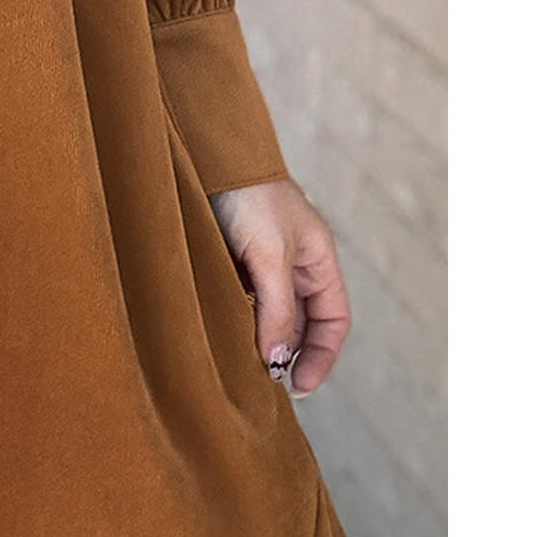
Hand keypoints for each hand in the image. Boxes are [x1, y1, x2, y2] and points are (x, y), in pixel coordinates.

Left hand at [208, 177, 350, 395]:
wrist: (202, 151)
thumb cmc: (248, 193)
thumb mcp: (270, 254)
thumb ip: (277, 307)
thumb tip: (278, 358)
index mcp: (316, 259)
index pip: (333, 320)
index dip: (321, 356)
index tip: (296, 385)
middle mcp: (291, 263)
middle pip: (298, 322)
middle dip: (285, 353)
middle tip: (261, 384)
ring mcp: (258, 261)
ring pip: (263, 313)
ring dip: (254, 339)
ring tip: (237, 368)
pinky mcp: (226, 258)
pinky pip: (235, 299)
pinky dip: (230, 320)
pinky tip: (215, 335)